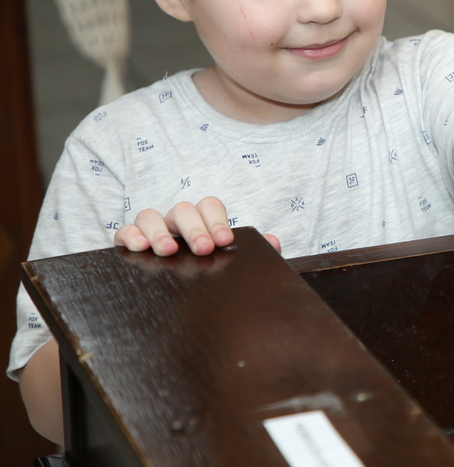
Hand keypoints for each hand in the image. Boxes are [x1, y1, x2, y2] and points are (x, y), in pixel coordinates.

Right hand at [113, 196, 280, 255]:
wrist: (179, 302)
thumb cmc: (208, 269)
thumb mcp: (230, 262)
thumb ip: (253, 251)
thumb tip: (273, 241)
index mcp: (203, 222)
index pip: (210, 206)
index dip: (217, 220)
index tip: (224, 240)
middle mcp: (177, 222)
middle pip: (183, 210)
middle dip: (194, 228)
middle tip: (204, 249)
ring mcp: (152, 229)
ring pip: (150, 215)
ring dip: (159, 231)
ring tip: (169, 250)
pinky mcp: (130, 241)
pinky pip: (125, 231)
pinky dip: (131, 235)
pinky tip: (140, 248)